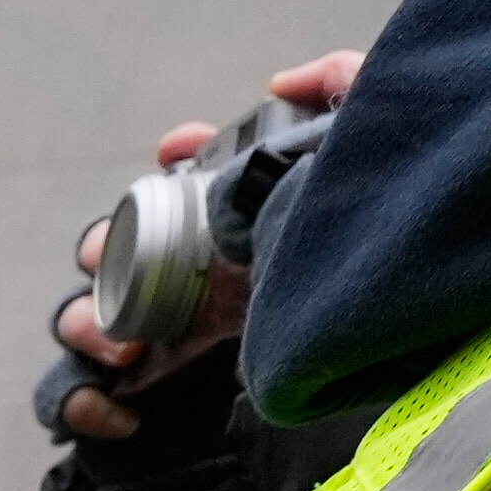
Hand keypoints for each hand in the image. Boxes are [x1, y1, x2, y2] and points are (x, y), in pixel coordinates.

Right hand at [48, 45, 361, 440]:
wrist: (409, 359)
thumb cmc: (391, 263)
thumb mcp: (376, 160)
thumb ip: (345, 91)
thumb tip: (276, 83)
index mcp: (237, 228)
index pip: (179, 183)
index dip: (173, 161)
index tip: (179, 152)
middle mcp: (197, 279)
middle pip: (114, 251)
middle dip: (102, 245)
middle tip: (112, 254)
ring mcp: (173, 340)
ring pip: (86, 322)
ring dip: (85, 323)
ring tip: (121, 342)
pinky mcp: (158, 399)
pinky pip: (82, 401)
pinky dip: (82, 402)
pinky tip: (120, 407)